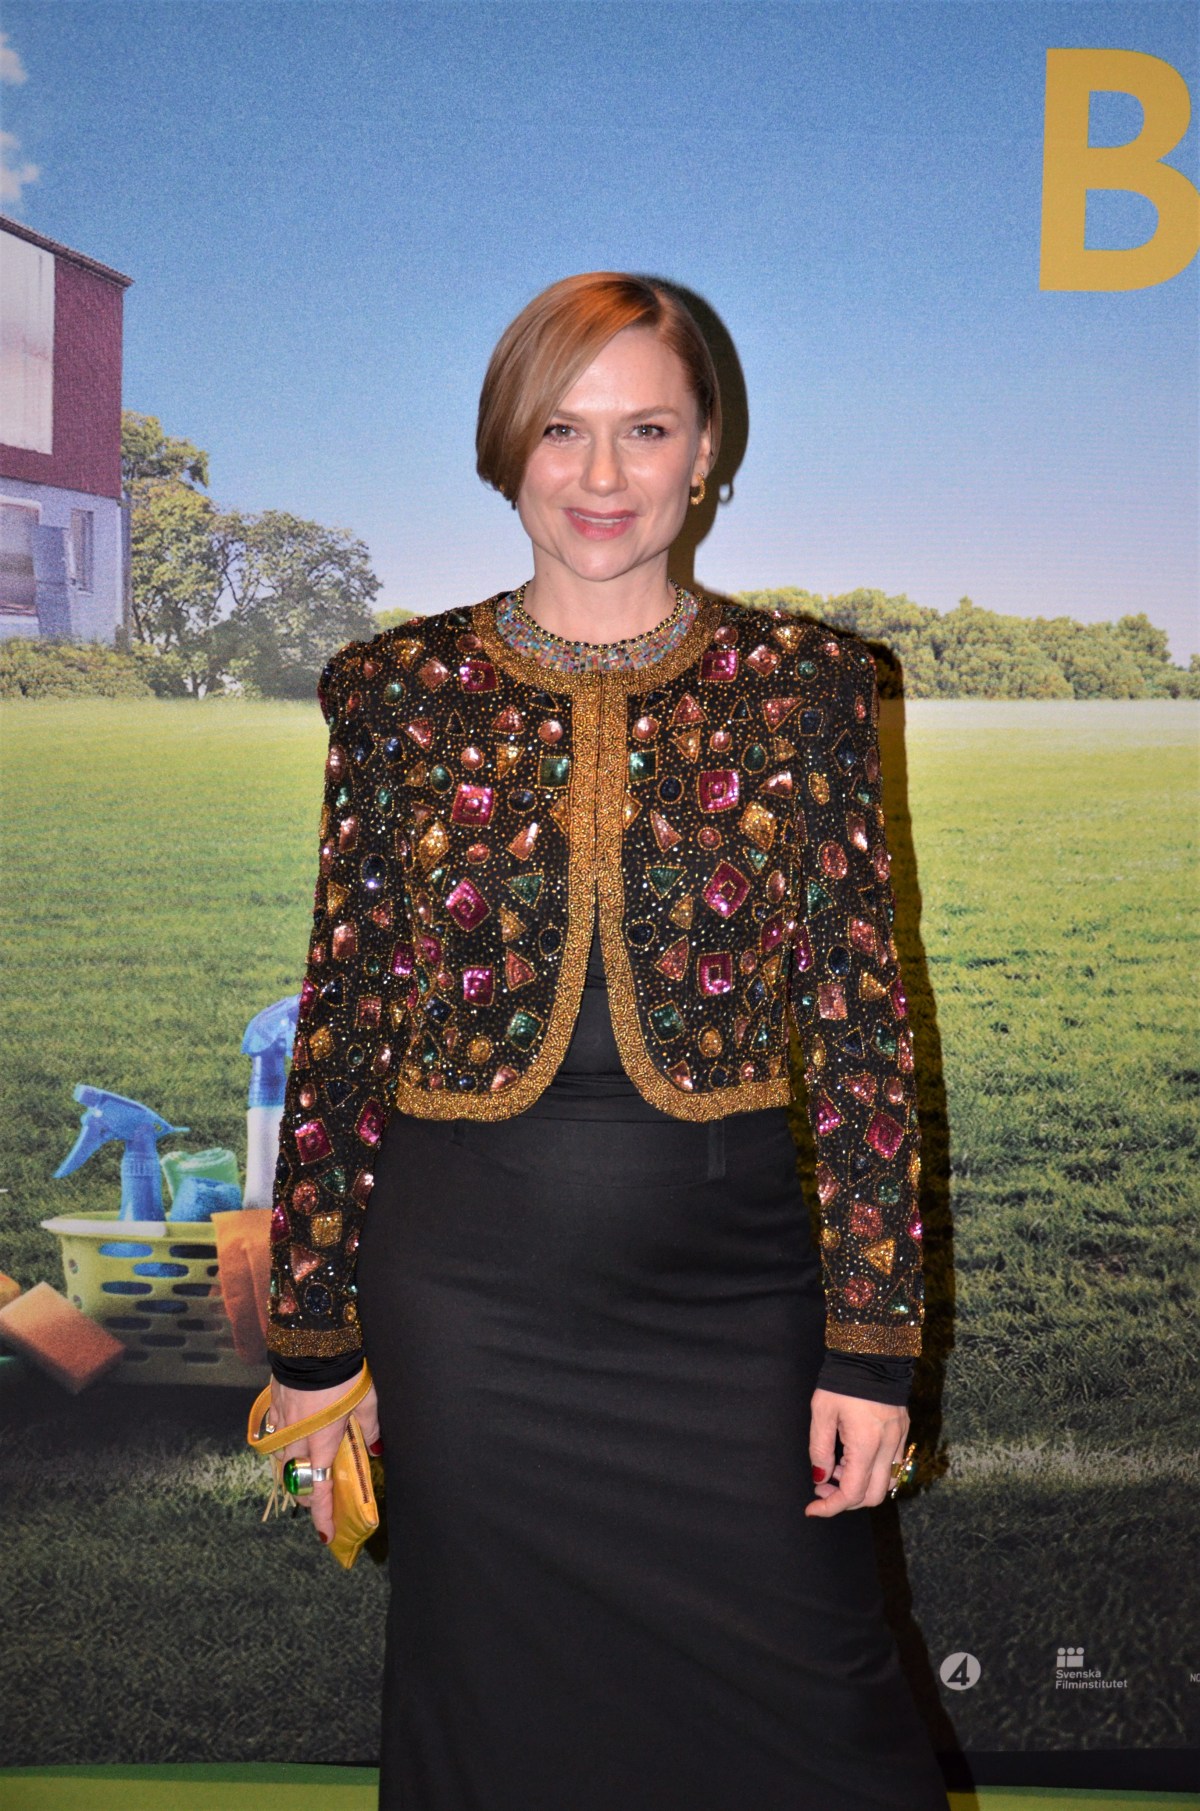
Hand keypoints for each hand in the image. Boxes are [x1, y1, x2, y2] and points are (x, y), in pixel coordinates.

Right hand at [269, 1376, 380, 1544]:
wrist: (314, 1339)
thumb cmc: (346, 1371)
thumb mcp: (368, 1400)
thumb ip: (369, 1428)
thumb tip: (375, 1449)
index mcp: (322, 1440)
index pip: (318, 1489)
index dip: (322, 1516)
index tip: (326, 1536)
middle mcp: (298, 1436)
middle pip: (295, 1479)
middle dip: (306, 1496)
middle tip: (320, 1502)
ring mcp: (282, 1420)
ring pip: (283, 1457)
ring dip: (293, 1470)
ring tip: (306, 1470)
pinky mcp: (274, 1403)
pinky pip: (276, 1433)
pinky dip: (285, 1442)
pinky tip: (294, 1436)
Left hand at [805, 1387, 908, 1516]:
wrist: (873, 1351)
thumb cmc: (842, 1380)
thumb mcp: (821, 1413)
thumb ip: (819, 1449)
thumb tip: (820, 1478)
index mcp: (866, 1444)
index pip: (851, 1493)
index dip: (830, 1507)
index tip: (812, 1508)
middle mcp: (888, 1447)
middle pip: (873, 1497)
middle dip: (846, 1500)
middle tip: (822, 1487)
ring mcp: (899, 1440)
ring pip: (886, 1484)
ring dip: (861, 1487)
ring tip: (836, 1470)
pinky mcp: (903, 1432)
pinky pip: (892, 1466)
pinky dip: (872, 1472)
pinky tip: (852, 1458)